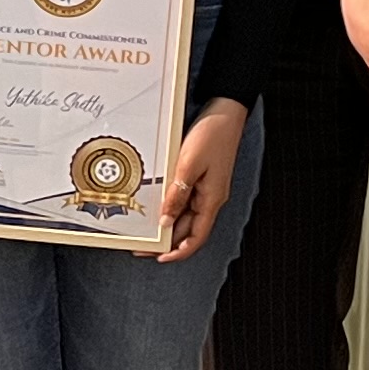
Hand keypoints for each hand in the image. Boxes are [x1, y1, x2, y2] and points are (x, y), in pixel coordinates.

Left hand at [155, 100, 250, 263]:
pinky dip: (172, 205)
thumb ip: (177, 194)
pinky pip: (185, 198)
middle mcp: (211, 198)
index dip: (179, 252)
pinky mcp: (201, 177)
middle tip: (143, 245)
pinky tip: (158, 204)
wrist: (225, 112)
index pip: (196, 237)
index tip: (160, 257)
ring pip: (186, 214)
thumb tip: (166, 220)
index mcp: (212, 200)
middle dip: (167, 240)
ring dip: (168, 223)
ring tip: (148, 228)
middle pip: (188, 229)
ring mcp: (207, 188)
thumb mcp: (188, 165)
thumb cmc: (212, 135)